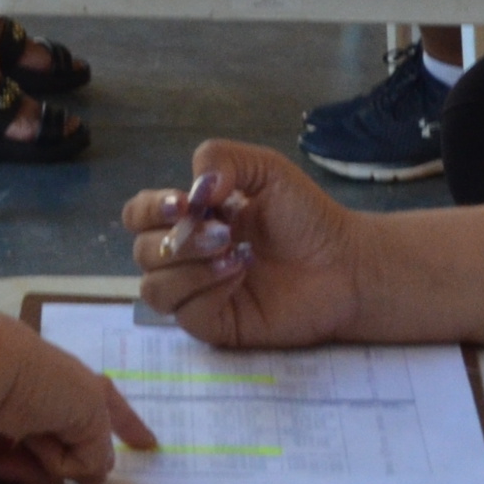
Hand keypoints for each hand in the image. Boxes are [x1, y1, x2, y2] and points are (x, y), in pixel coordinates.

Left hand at [0, 312, 155, 483]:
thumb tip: (92, 474)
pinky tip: (26, 467)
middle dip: (76, 455)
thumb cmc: (41, 379)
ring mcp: (8, 418)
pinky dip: (19, 471)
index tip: (147, 444)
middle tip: (83, 473)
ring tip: (45, 456)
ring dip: (49, 466)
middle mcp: (40, 396)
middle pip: (68, 436)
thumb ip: (98, 446)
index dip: (128, 423)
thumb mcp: (90, 409)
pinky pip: (7, 466)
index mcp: (69, 379)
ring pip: (38, 457)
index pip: (107, 403)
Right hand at [120, 139, 362, 345]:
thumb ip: (223, 158)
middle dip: (177, 239)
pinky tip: (239, 277)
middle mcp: (187, 256)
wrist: (343, 263)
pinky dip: (206, 291)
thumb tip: (191, 190)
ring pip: (153, 288)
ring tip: (235, 255)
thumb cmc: (306, 217)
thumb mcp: (266, 169)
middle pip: (142, 251)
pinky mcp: (214, 325)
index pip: (140, 215)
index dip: (149, 209)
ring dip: (188, 267)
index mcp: (192, 218)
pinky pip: (184, 313)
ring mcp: (198, 293)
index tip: (182, 204)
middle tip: (225, 232)